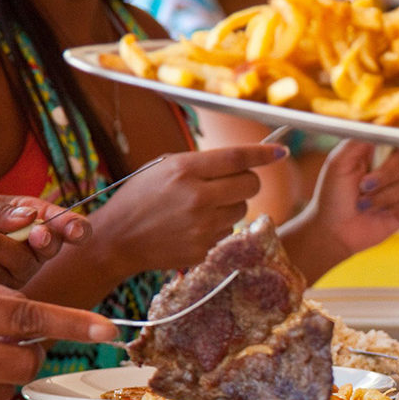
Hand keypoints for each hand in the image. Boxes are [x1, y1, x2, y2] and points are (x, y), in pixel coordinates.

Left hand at [0, 189, 92, 286]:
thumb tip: (31, 217)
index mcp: (26, 220)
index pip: (59, 225)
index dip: (73, 228)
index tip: (76, 231)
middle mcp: (24, 249)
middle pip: (46, 250)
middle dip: (42, 241)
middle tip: (35, 234)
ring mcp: (8, 272)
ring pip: (19, 265)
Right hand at [86, 145, 287, 275]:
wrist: (117, 239)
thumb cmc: (140, 198)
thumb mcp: (163, 169)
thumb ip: (200, 165)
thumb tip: (241, 163)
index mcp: (184, 170)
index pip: (236, 158)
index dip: (263, 154)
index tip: (281, 151)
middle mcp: (197, 197)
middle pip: (250, 185)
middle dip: (247, 181)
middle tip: (232, 182)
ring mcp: (202, 226)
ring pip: (242, 210)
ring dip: (230, 205)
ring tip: (200, 207)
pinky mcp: (203, 248)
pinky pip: (227, 232)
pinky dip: (216, 227)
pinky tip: (191, 227)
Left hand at [280, 140, 398, 279]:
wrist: (334, 231)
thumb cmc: (332, 196)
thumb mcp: (338, 162)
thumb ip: (358, 139)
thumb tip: (383, 124)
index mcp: (375, 151)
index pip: (397, 135)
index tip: (392, 145)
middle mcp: (390, 166)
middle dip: (386, 173)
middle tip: (363, 186)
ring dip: (383, 196)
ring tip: (362, 205)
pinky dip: (393, 206)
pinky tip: (377, 213)